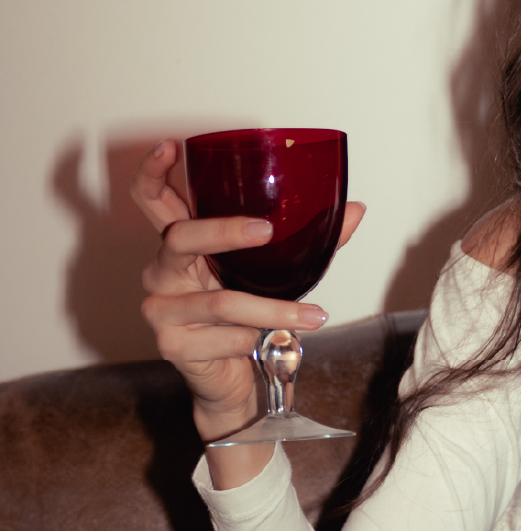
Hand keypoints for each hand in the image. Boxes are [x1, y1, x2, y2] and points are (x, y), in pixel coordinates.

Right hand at [133, 140, 365, 446]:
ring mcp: (162, 310)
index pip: (153, 200)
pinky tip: (272, 343)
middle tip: (266, 231)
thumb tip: (355, 210)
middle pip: (180, 238)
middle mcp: (162, 273)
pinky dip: (258, 338)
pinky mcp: (173, 346)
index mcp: (182, 247)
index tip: (168, 147)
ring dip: (274, 310)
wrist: (240, 384)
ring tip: (315, 317)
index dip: (154, 172)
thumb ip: (310, 241)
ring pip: (221, 301)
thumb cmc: (251, 319)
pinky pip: (226, 336)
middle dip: (224, 231)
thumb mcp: (278, 275)